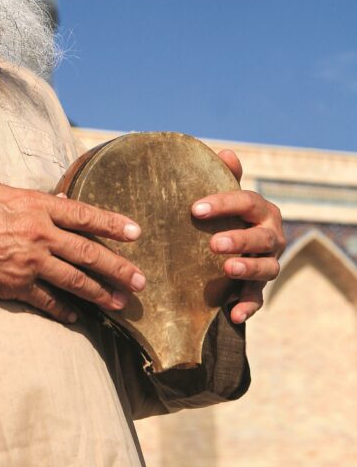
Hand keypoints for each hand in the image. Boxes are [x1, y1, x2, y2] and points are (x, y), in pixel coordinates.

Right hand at [0, 184, 144, 324]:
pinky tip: (78, 317)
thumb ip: (31, 199)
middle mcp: (40, 234)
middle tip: (141, 281)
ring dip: (101, 293)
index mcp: (36, 206)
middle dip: (118, 268)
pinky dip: (64, 310)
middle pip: (89, 253)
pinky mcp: (17, 286)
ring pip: (76, 280)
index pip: (83, 214)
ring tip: (121, 303)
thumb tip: (59, 202)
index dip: (112, 223)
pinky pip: (48, 301)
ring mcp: (30, 263)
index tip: (136, 232)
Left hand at [192, 149, 285, 324]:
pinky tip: (233, 314)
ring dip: (248, 270)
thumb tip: (225, 152)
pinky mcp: (258, 288)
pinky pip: (258, 299)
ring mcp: (268, 263)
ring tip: (227, 269)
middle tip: (213, 244)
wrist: (230, 247)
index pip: (247, 202)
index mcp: (262, 210)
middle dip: (240, 240)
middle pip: (262, 238)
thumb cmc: (226, 215)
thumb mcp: (225, 195)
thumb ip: (225, 176)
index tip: (195, 209)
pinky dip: (248, 306)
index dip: (223, 204)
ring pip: (267, 268)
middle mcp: (271, 236)